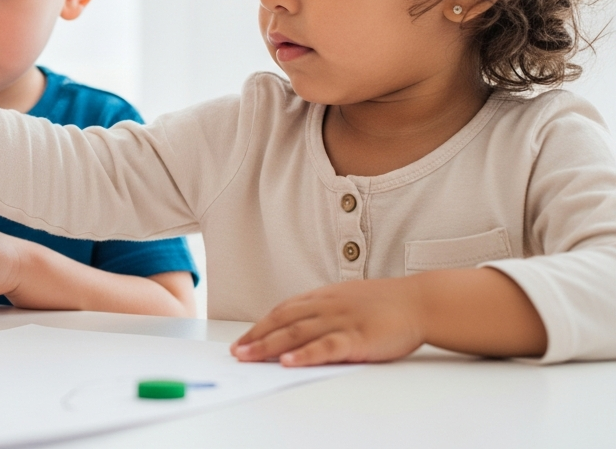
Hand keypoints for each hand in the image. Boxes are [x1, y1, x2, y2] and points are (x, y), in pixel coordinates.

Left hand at [231, 277, 425, 365]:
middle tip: (236, 352)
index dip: (261, 325)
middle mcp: (327, 306)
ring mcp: (341, 321)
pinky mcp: (357, 338)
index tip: (243, 339)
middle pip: (283, 321)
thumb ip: (325, 309)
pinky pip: (326, 347)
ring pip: (297, 333)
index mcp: (324, 297)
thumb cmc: (386, 303)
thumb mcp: (348, 298)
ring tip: (249, 357)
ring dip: (269, 345)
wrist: (421, 302)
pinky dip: (304, 355)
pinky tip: (288, 362)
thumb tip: (301, 322)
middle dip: (256, 337)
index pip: (283, 310)